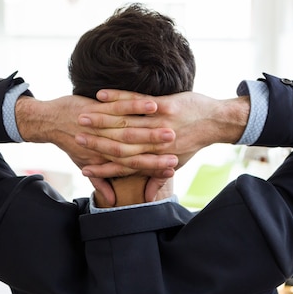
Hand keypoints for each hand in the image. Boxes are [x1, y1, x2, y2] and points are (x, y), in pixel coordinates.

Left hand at [15, 95, 179, 204]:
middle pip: (135, 147)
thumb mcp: (85, 162)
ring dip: (151, 128)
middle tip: (178, 147)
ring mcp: (101, 123)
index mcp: (105, 157)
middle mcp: (104, 143)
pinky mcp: (97, 106)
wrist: (49, 122)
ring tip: (171, 126)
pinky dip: (135, 105)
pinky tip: (151, 103)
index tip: (173, 167)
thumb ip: (101, 180)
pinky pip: (118, 104)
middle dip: (158, 146)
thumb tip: (111, 201)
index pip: (133, 166)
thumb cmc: (71, 142)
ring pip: (129, 126)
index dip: (154, 167)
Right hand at [76, 90, 250, 199]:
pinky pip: (137, 101)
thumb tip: (146, 198)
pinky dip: (117, 98)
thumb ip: (157, 179)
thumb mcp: (176, 162)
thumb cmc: (194, 142)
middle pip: (120, 145)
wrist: (216, 121)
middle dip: (95, 142)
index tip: (83, 168)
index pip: (124, 165)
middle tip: (76, 139)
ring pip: (125, 123)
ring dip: (101, 119)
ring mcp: (161, 123)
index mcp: (156, 157)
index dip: (103, 168)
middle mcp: (157, 143)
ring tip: (82, 117)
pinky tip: (100, 95)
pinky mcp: (166, 106)